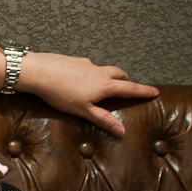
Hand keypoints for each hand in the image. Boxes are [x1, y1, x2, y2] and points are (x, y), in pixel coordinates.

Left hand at [17, 51, 158, 137]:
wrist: (36, 71)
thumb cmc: (58, 92)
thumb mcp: (82, 110)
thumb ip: (102, 120)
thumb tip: (121, 130)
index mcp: (104, 85)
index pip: (130, 88)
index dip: (143, 91)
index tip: (154, 91)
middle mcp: (98, 71)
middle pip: (119, 74)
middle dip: (127, 80)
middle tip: (130, 86)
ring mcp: (85, 64)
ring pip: (103, 68)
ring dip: (109, 75)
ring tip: (105, 84)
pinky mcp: (72, 60)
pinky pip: (87, 66)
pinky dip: (90, 72)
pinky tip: (80, 78)